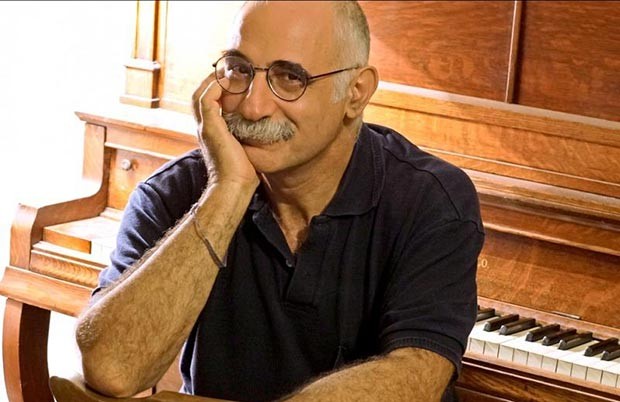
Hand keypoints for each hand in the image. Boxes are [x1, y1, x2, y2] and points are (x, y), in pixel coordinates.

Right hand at [191, 74, 258, 188]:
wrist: (234, 186)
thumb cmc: (243, 173)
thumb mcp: (246, 148)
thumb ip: (249, 135)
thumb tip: (266, 127)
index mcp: (211, 132)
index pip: (208, 103)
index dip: (217, 90)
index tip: (234, 79)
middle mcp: (204, 128)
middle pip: (200, 95)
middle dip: (213, 81)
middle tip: (229, 70)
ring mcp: (205, 127)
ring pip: (200, 94)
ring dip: (213, 80)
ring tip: (228, 71)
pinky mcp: (210, 128)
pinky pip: (206, 100)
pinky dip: (215, 88)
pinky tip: (229, 81)